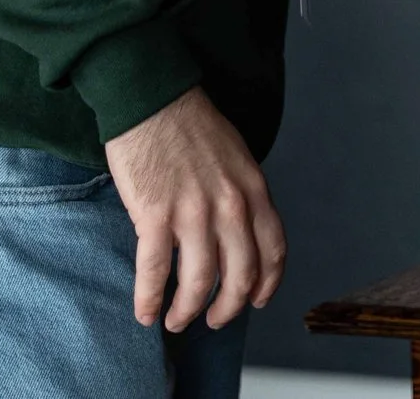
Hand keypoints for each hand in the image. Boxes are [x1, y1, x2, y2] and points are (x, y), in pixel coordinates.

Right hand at [102, 87, 286, 331]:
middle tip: (214, 319)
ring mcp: (194, 213)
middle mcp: (231, 207)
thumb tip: (240, 233)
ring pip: (199, 283)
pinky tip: (145, 312)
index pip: (273, 252)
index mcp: (254, 190)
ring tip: (176, 320)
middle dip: (227, 308)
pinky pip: (155, 273)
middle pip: (240, 277)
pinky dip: (150, 300)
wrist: (152, 99)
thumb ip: (243, 195)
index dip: (266, 285)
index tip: (257, 301)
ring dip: (187, 311)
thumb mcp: (237, 156)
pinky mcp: (155, 216)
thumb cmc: (191, 124)